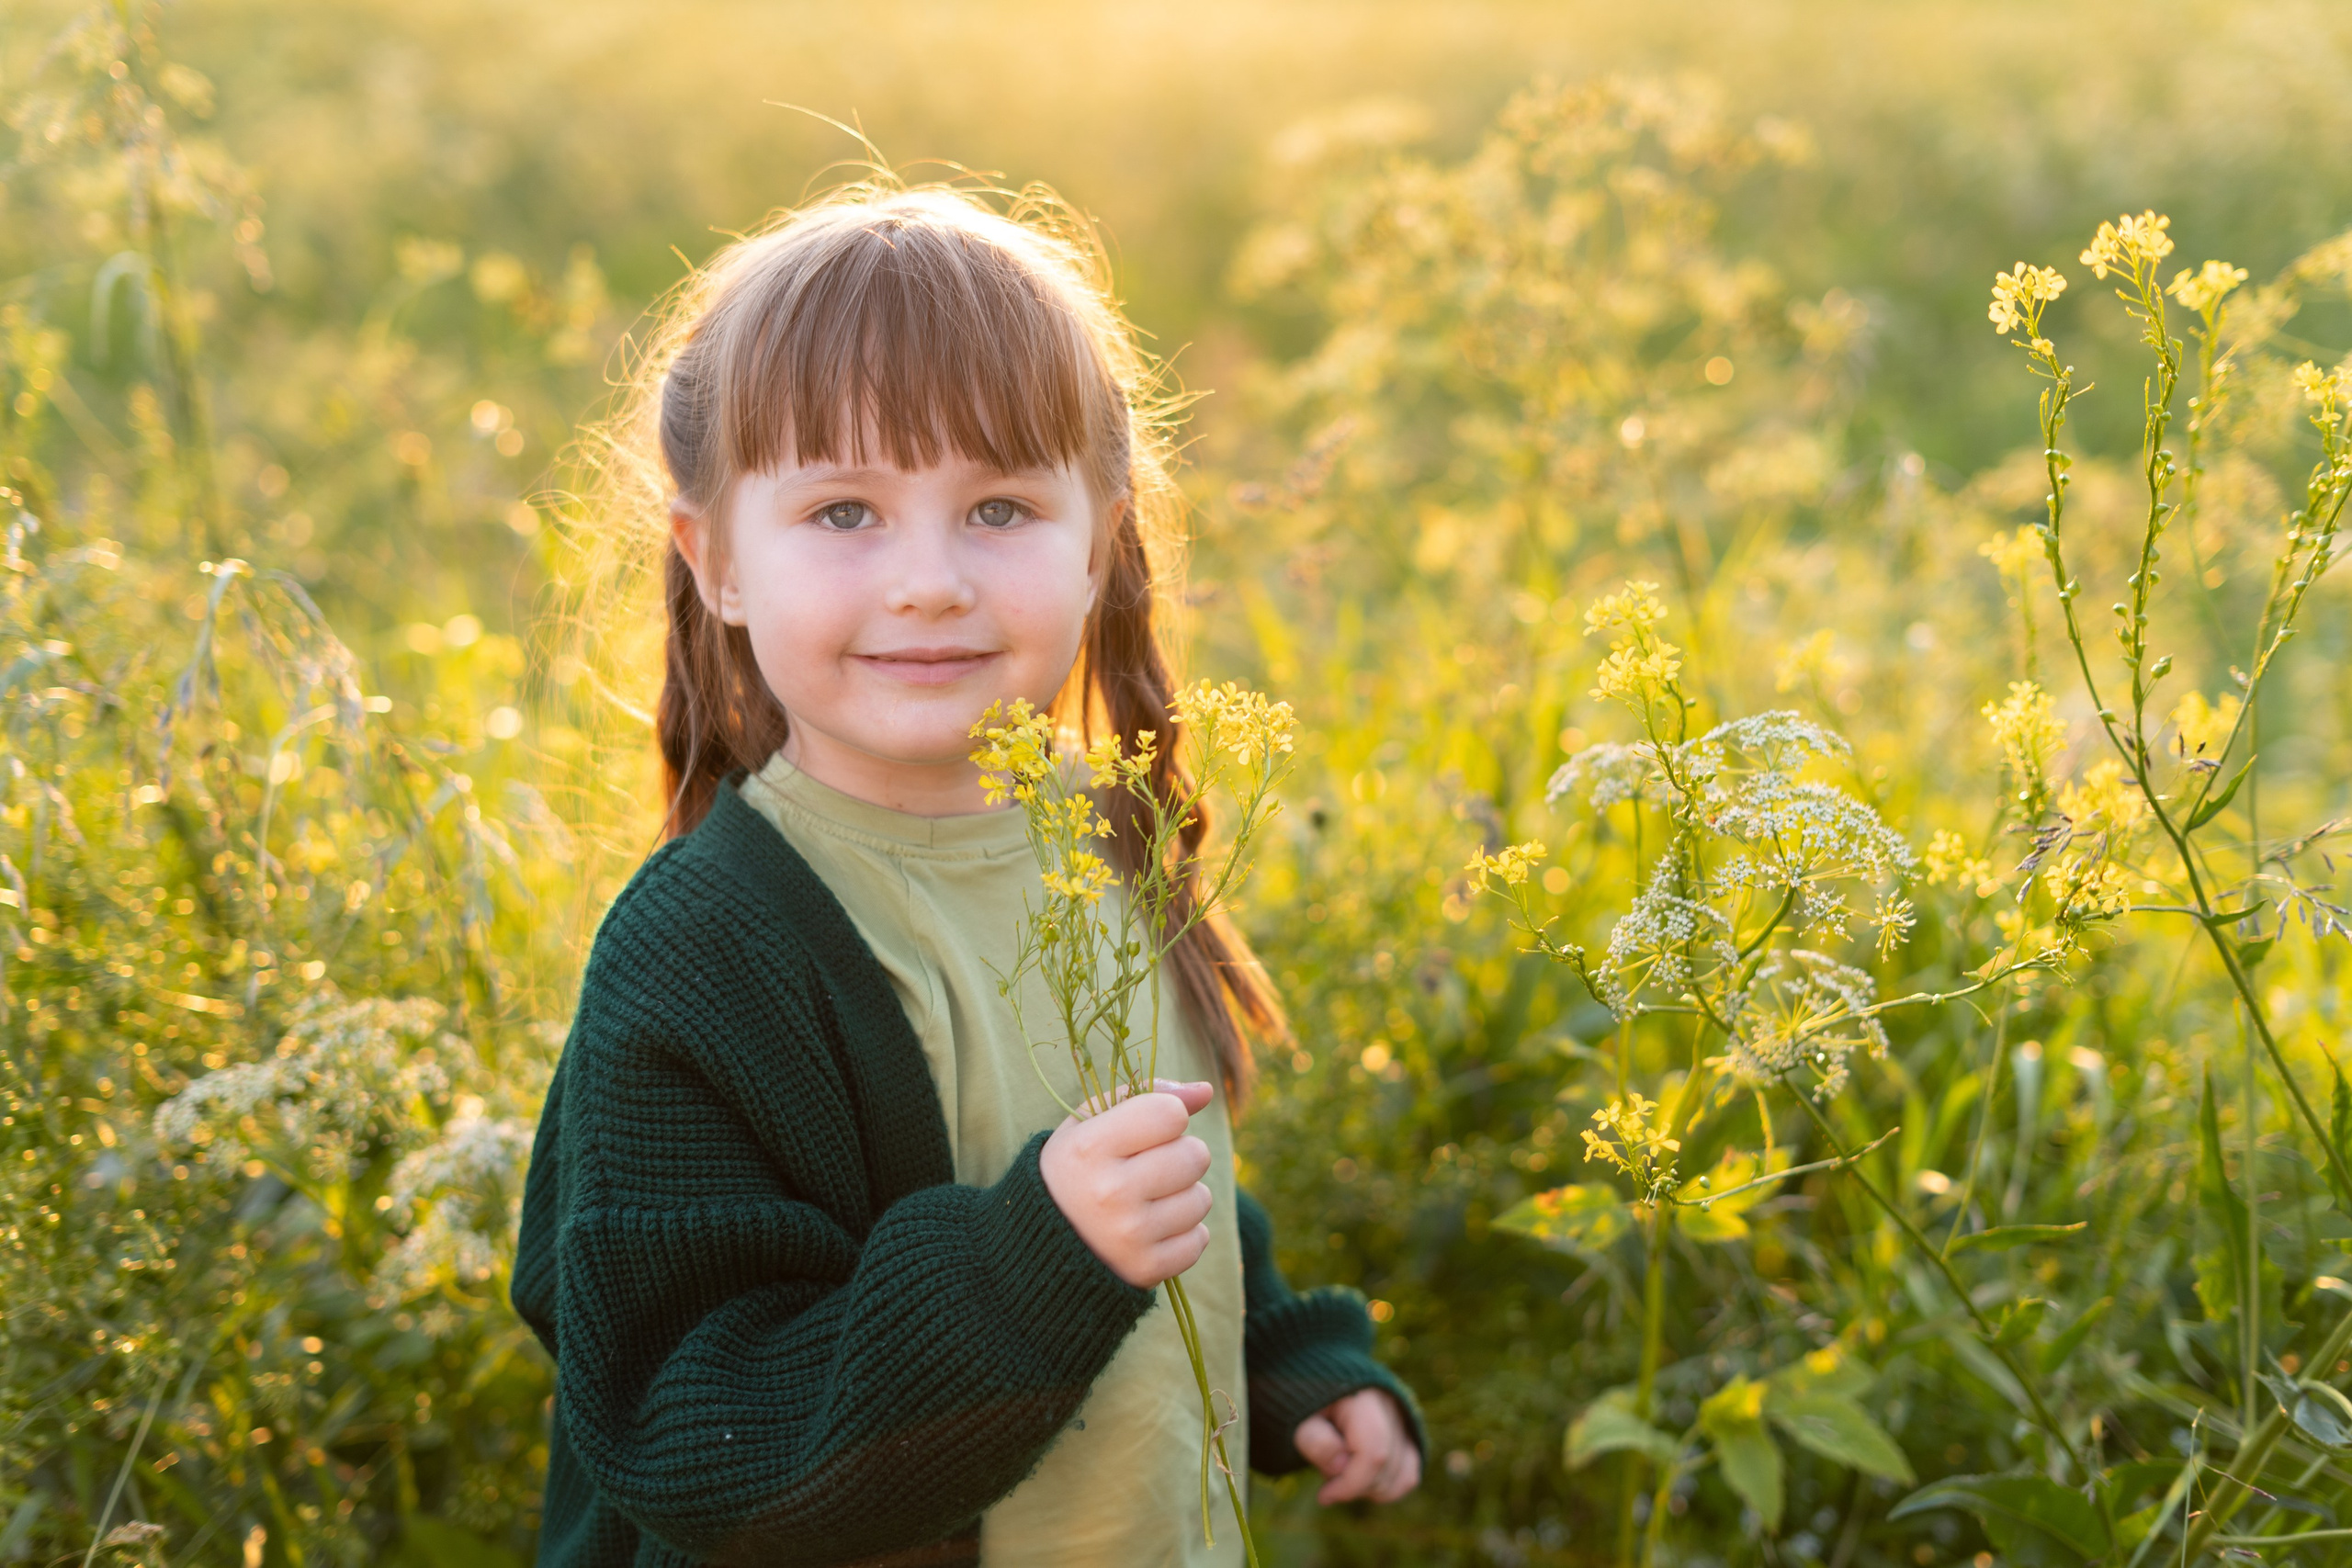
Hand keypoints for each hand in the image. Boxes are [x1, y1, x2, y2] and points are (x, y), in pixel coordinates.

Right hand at [1040, 1079, 1214, 1288]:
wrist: (1039, 1247)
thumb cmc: (1074, 1170)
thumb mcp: (1090, 1124)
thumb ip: (1147, 1096)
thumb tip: (1206, 1091)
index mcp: (1090, 1148)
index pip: (1170, 1113)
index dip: (1167, 1116)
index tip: (1149, 1130)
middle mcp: (1110, 1192)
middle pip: (1195, 1155)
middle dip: (1180, 1155)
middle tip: (1151, 1167)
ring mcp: (1129, 1235)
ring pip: (1202, 1198)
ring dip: (1183, 1196)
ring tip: (1148, 1200)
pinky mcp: (1145, 1269)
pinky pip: (1199, 1240)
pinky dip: (1183, 1234)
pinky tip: (1152, 1230)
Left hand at [1294, 1388, 1420, 1504]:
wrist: (1321, 1389)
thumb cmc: (1307, 1408)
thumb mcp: (1299, 1420)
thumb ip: (1315, 1440)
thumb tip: (1341, 1466)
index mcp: (1364, 1399)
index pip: (1373, 1453)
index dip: (1351, 1484)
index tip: (1324, 1496)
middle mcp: (1392, 1407)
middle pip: (1386, 1468)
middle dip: (1354, 1485)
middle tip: (1327, 1476)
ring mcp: (1404, 1422)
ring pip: (1402, 1477)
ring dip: (1368, 1488)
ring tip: (1341, 1471)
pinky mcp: (1407, 1437)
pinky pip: (1409, 1476)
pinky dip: (1387, 1489)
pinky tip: (1361, 1484)